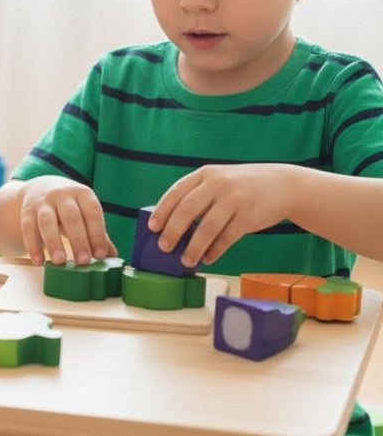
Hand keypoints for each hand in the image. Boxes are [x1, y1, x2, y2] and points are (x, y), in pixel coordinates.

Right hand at [18, 175, 115, 265]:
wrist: (41, 187)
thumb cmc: (70, 206)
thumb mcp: (85, 212)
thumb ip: (98, 233)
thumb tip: (113, 257)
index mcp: (82, 193)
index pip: (92, 212)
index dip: (97, 234)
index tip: (100, 255)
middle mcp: (62, 194)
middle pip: (71, 217)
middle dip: (78, 240)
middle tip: (83, 261)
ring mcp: (43, 202)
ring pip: (47, 221)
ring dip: (54, 242)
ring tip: (59, 262)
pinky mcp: (27, 211)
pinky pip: (28, 228)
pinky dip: (33, 246)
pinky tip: (39, 261)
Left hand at [149, 163, 293, 266]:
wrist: (283, 185)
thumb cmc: (241, 187)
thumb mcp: (218, 181)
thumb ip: (197, 197)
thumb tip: (171, 226)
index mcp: (205, 174)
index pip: (176, 192)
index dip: (162, 211)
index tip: (152, 228)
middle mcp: (218, 184)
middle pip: (187, 210)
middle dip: (172, 231)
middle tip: (164, 247)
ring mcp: (235, 199)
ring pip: (207, 227)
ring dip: (194, 247)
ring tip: (186, 261)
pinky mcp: (249, 216)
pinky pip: (227, 238)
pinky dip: (215, 250)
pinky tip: (207, 258)